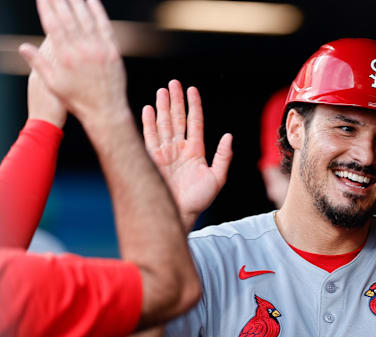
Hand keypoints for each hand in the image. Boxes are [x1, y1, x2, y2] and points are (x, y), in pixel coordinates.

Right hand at [18, 0, 127, 123]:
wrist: (106, 111)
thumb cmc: (78, 100)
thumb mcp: (53, 84)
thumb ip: (38, 63)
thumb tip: (23, 47)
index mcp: (65, 57)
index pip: (53, 26)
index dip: (46, 9)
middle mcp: (82, 50)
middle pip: (69, 18)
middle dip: (59, 0)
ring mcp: (99, 50)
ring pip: (86, 19)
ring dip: (77, 1)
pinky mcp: (113, 51)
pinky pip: (105, 26)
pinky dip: (98, 11)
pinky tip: (92, 0)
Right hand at [142, 80, 232, 231]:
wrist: (180, 213)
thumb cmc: (200, 199)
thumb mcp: (217, 178)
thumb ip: (223, 157)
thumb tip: (228, 136)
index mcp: (195, 150)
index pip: (194, 122)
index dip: (194, 105)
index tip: (192, 89)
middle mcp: (179, 148)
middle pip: (177, 118)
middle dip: (176, 100)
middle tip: (174, 83)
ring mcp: (165, 152)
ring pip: (164, 124)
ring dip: (163, 107)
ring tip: (162, 90)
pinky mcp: (152, 159)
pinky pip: (149, 137)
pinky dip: (148, 123)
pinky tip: (147, 109)